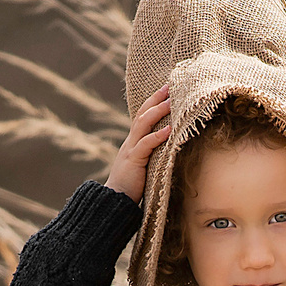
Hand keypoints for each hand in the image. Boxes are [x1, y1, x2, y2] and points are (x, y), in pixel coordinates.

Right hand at [105, 86, 171, 204]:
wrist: (114, 200)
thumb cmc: (131, 186)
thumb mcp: (143, 165)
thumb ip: (152, 155)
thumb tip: (169, 148)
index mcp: (133, 142)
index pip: (142, 116)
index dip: (153, 102)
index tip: (167, 90)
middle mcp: (131, 142)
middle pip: (142, 114)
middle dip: (156, 99)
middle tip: (170, 85)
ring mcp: (131, 150)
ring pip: (143, 124)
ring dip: (158, 111)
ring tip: (171, 101)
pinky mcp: (134, 161)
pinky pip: (146, 145)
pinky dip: (157, 136)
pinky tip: (169, 129)